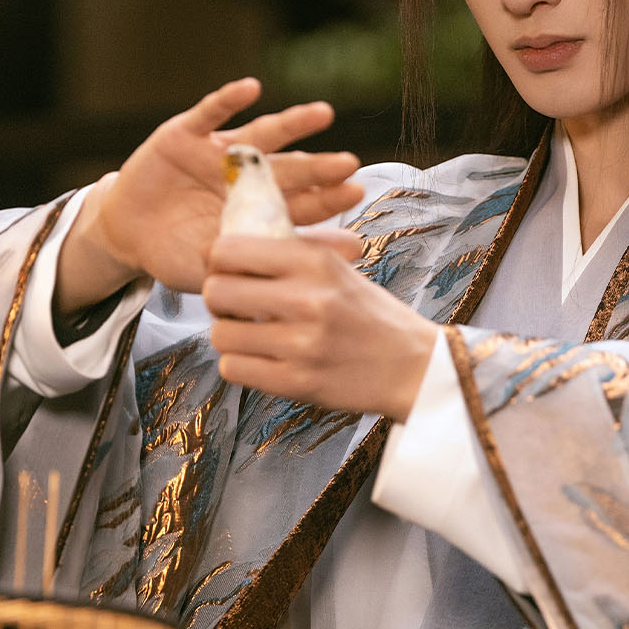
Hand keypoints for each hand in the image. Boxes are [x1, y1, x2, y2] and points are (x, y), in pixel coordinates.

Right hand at [58, 78, 365, 307]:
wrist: (125, 234)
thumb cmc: (178, 253)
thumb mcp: (222, 262)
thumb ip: (270, 257)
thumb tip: (331, 265)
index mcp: (258, 209)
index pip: (301, 204)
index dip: (328, 198)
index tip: (356, 192)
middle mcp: (245, 175)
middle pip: (290, 168)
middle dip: (319, 166)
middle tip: (349, 163)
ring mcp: (217, 153)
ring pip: (261, 134)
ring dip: (292, 124)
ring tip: (323, 114)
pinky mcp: (185, 134)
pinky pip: (209, 113)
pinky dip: (229, 100)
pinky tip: (251, 88)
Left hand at [202, 228, 440, 421]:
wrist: (412, 366)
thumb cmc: (368, 313)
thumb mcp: (337, 268)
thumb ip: (287, 253)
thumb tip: (223, 245)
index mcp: (315, 262)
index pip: (228, 249)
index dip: (217, 259)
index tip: (226, 269)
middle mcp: (307, 300)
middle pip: (216, 291)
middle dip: (218, 299)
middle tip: (234, 305)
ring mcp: (301, 345)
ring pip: (220, 334)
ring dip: (229, 334)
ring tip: (251, 334)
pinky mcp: (297, 383)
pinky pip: (233, 368)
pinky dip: (240, 364)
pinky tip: (260, 358)